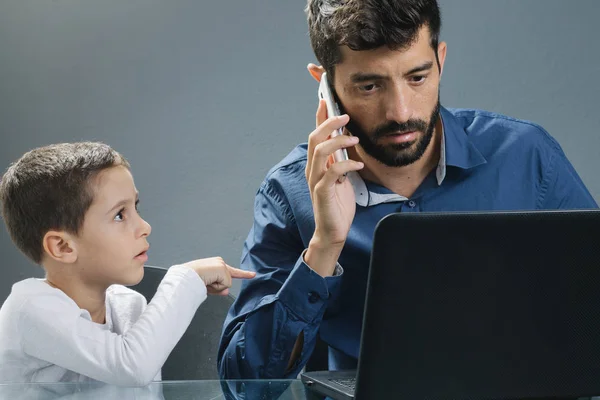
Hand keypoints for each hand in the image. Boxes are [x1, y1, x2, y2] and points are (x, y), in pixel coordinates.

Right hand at [182, 257, 255, 294]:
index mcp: (215, 264)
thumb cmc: (191, 280)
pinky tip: (208, 281)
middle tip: (205, 283)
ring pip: (226, 284)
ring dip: (216, 287)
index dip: (243, 274)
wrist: (185, 276)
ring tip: (205, 281)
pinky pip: (225, 285)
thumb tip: (226, 292)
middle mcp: (219, 262)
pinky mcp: (223, 269)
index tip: (253, 275)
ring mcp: (222, 265)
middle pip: (227, 282)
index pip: (231, 271)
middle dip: (218, 287)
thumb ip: (218, 288)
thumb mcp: (207, 286)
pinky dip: (216, 287)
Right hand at [304, 99, 363, 275]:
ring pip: (320, 151)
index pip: (316, 134)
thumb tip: (349, 138)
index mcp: (316, 163)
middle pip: (315, 138)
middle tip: (345, 116)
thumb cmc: (338, 204)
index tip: (326, 99)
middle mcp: (312, 169)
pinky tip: (357, 166)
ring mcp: (315, 180)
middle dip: (329, 123)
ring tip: (354, 139)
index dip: (320, 116)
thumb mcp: (342, 176)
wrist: (332, 231)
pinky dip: (346, 165)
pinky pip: (332, 172)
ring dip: (338, 141)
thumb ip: (341, 158)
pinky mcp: (322, 192)